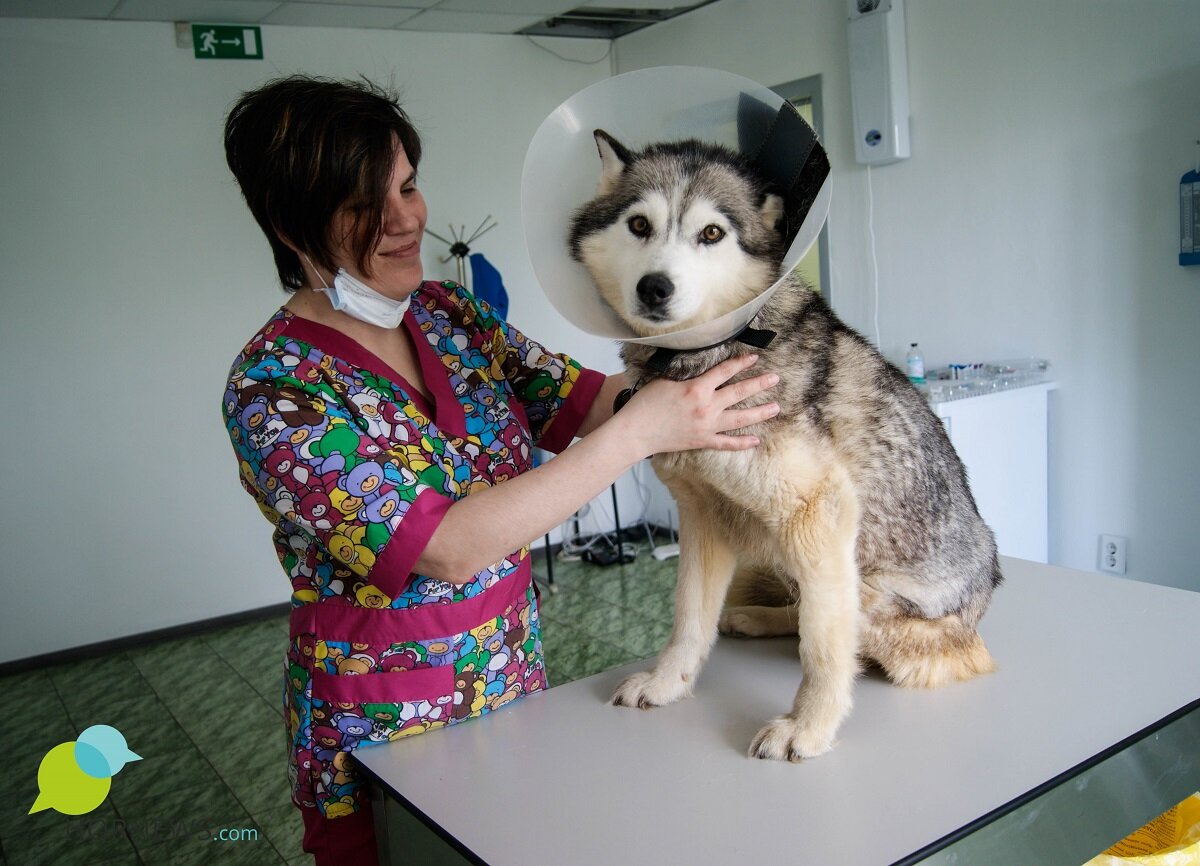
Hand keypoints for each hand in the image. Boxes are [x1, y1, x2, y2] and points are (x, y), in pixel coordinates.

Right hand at [619, 354, 778, 456]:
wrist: (636, 432)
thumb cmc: (646, 404)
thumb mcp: (665, 381)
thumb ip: (686, 376)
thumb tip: (700, 369)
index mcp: (697, 389)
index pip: (725, 372)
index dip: (741, 363)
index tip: (754, 358)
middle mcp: (706, 407)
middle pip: (739, 393)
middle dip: (759, 384)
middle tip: (775, 379)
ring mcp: (707, 426)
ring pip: (739, 419)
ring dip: (759, 413)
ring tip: (776, 407)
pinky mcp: (702, 441)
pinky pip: (726, 443)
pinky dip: (742, 443)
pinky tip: (756, 440)